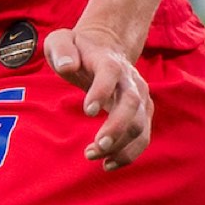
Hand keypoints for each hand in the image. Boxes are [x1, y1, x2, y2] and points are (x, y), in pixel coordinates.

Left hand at [42, 27, 150, 169]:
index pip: (110, 72)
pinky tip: (108, 164)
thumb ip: (61, 49)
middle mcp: (129, 79)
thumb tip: (67, 66)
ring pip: (140, 124)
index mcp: (108, 60)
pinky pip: (142, 137)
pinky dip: (129, 154)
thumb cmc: (78, 49)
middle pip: (131, 103)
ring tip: (93, 155)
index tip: (87, 111)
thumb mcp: (61, 40)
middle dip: (117, 127)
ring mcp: (140, 97)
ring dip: (120, 145)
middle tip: (98, 146)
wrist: (107, 48)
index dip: (101, 91)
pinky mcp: (143, 113)